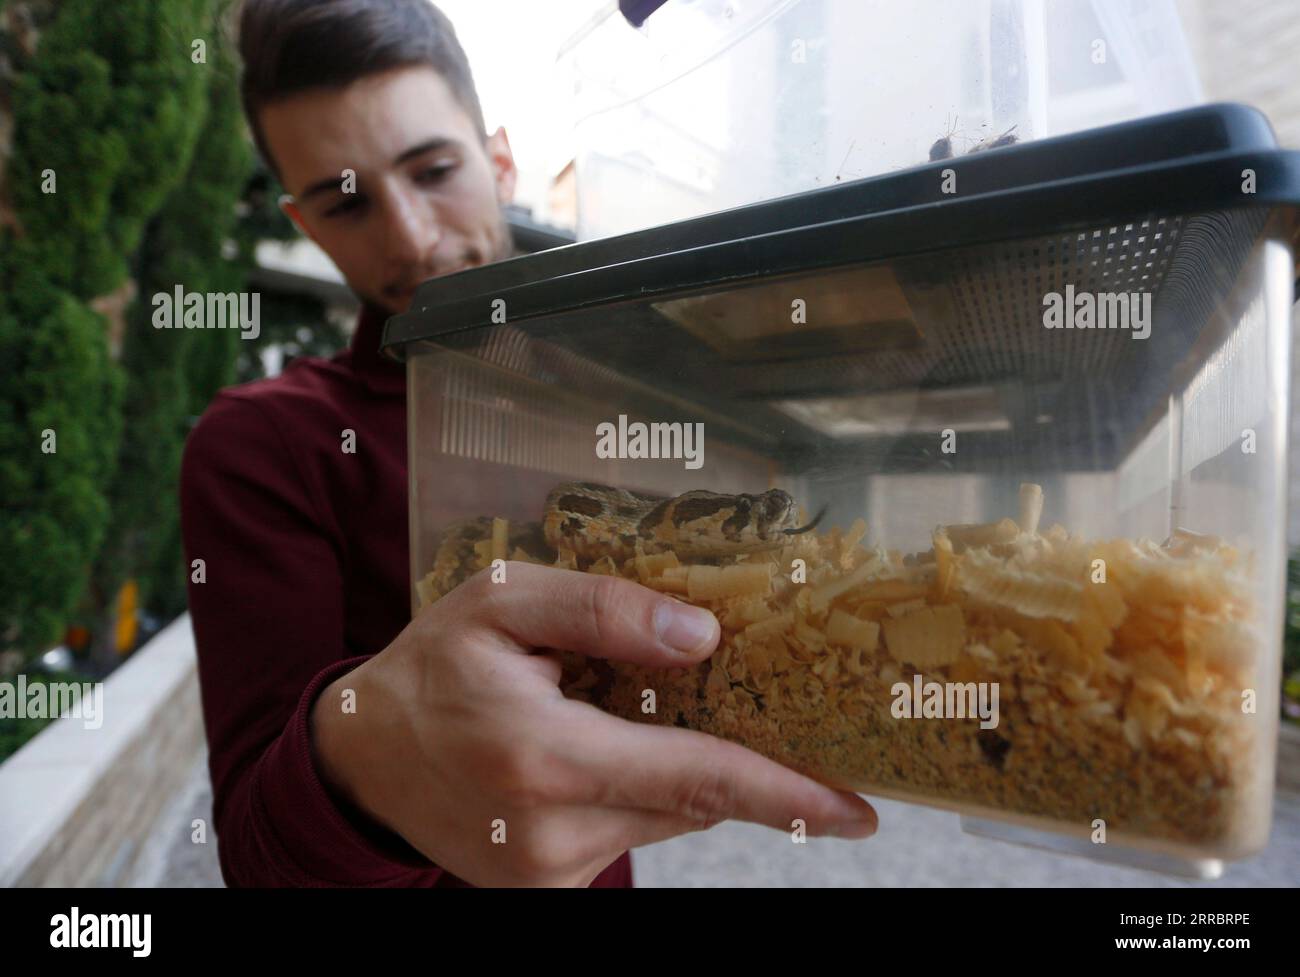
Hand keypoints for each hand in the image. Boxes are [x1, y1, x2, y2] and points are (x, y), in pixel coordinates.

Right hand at [310, 562, 877, 886]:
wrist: (360, 759)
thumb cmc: (431, 668)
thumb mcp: (501, 603)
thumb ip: (600, 611)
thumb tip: (702, 636)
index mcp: (544, 757)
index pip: (697, 777)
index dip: (786, 794)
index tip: (856, 811)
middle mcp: (553, 832)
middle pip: (691, 795)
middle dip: (733, 757)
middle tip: (738, 710)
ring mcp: (547, 873)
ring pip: (662, 814)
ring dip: (669, 766)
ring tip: (613, 715)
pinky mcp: (541, 891)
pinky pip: (626, 833)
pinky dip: (633, 790)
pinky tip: (589, 750)